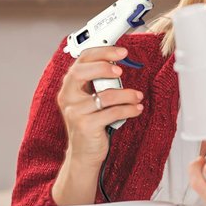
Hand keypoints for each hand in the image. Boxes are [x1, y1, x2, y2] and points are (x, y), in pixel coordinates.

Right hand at [56, 46, 143, 165]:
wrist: (84, 154)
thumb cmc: (90, 124)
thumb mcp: (90, 100)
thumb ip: (97, 83)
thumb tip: (116, 63)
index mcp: (69, 87)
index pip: (81, 61)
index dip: (101, 52)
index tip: (121, 52)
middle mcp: (68, 97)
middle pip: (81, 72)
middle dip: (103, 67)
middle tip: (121, 69)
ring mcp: (75, 112)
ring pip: (104, 96)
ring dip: (126, 94)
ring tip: (137, 96)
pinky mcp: (86, 126)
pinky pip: (113, 113)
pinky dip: (128, 110)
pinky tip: (136, 109)